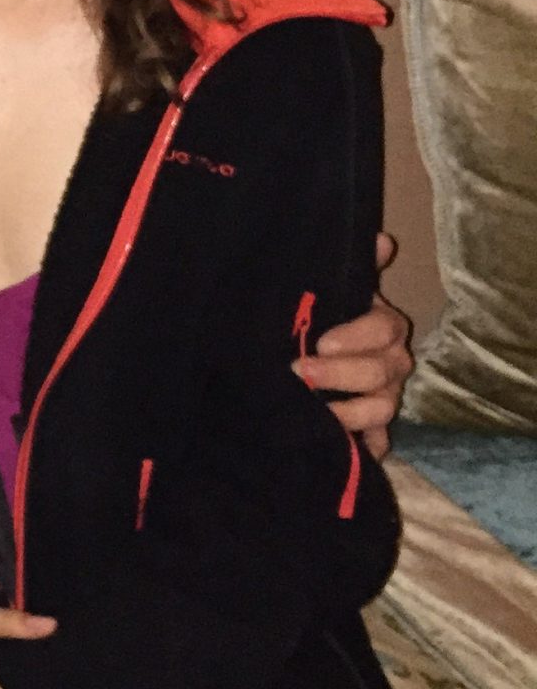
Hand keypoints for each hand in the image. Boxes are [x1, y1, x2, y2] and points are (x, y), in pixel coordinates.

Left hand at [294, 233, 411, 458]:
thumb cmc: (318, 317)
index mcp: (382, 327)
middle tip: (300, 373)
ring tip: (313, 409)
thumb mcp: (329, 288)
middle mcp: (390, 362)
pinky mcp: (370, 427)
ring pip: (382, 408)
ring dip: (349, 412)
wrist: (298, 350)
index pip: (383, 329)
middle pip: (382, 372)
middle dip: (341, 373)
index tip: (319, 342)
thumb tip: (380, 239)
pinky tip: (347, 448)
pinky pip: (377, 442)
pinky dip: (366, 447)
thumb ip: (354, 265)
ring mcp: (382, 397)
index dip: (356, 336)